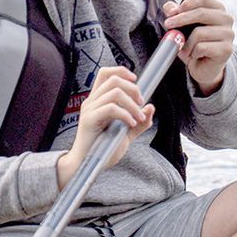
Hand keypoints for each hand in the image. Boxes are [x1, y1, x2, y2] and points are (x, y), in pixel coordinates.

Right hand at [57, 65, 153, 185]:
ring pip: (115, 92)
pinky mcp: (89, 120)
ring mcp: (89, 110)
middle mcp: (91, 102)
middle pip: (113, 79)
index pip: (105, 73)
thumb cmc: (102, 150)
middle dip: (133, 89)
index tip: (135, 80)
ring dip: (132, 104)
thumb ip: (139, 123)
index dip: (121, 71)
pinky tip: (130, 124)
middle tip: (140, 104)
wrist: (86, 165)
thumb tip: (150, 108)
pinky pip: (111, 108)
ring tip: (138, 118)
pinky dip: (125, 114)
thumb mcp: (125, 135)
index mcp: (97, 101)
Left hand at [164, 0, 233, 93]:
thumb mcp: (182, 27)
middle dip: (180, 19)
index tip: (172, 12)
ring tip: (185, 49)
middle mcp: (226, 19)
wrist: (204, 67)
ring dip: (186, 43)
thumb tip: (169, 7)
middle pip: (200, 13)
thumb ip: (176, 13)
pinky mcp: (226, 49)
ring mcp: (228, 34)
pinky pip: (201, 47)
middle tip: (167, 25)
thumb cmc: (194, 43)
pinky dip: (193, 52)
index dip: (185, 4)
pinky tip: (195, 55)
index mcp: (217, 9)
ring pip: (199, 33)